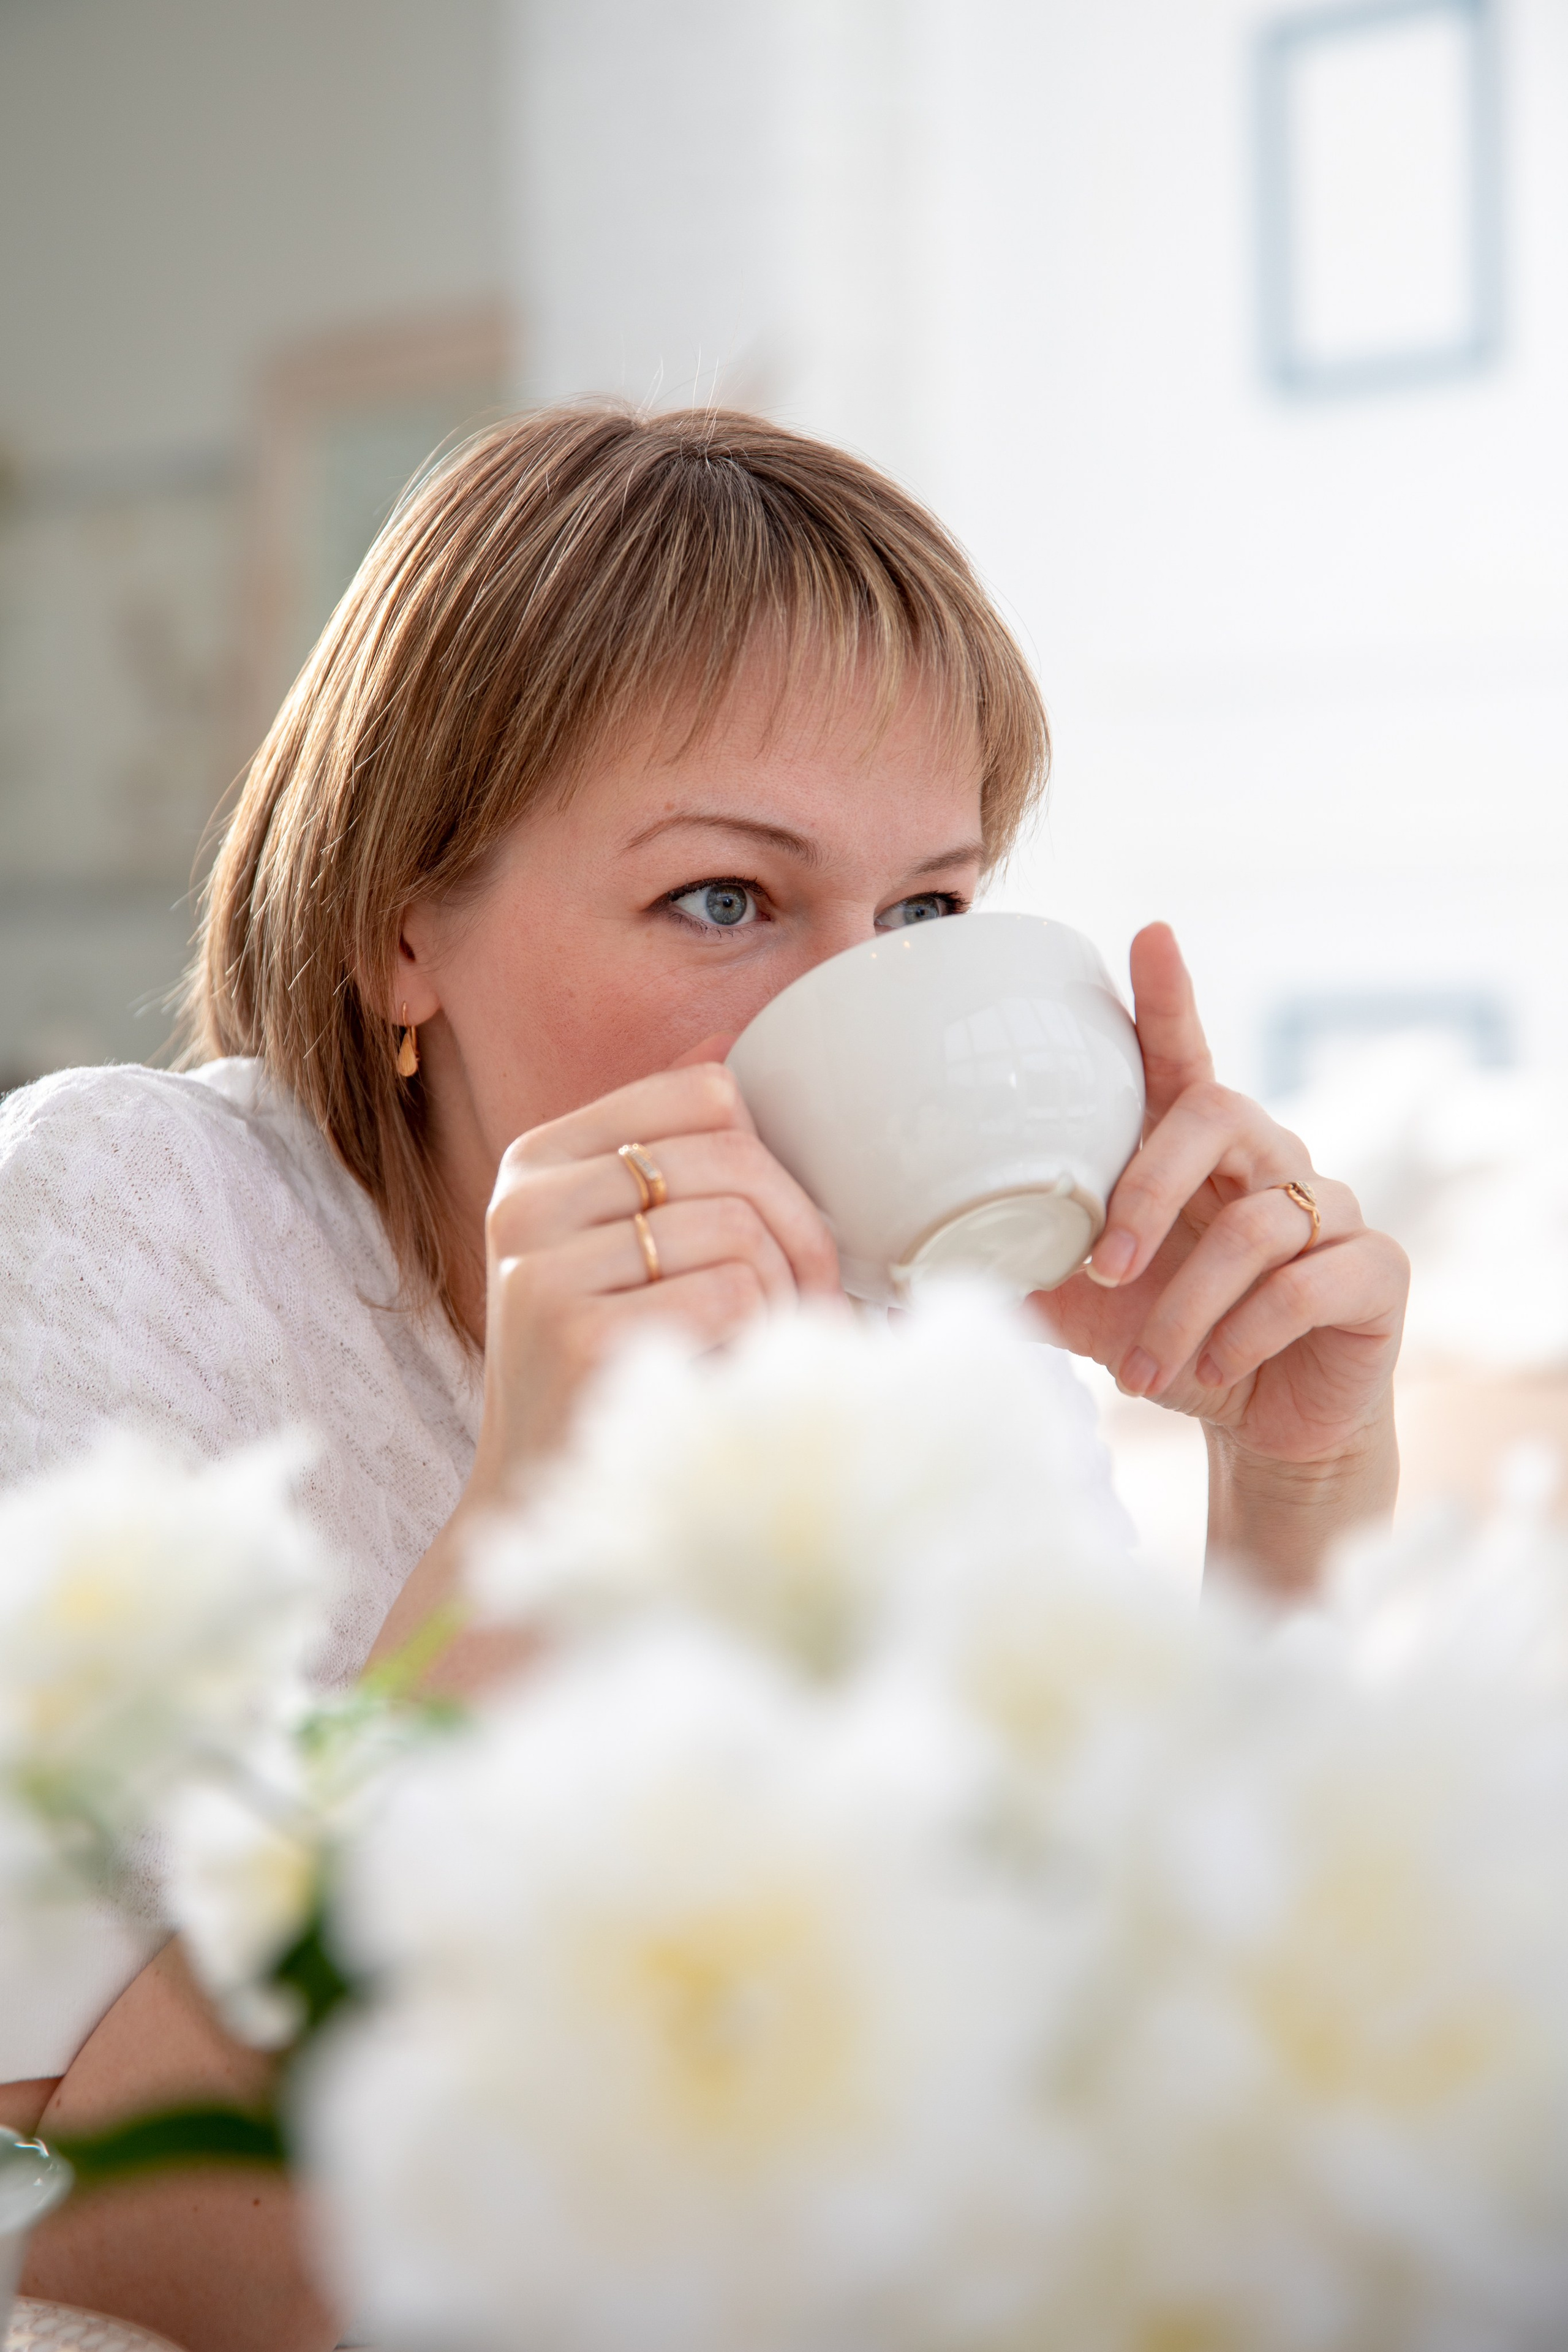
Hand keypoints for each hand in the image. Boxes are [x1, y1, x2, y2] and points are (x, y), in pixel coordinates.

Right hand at [470, 1043, 840, 1491]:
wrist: (545, 1492)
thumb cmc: (604, 1366)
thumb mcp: (614, 1247)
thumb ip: (669, 1165)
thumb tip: (734, 1048)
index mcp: (541, 1160)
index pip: (704, 1092)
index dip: (771, 1159)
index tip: (781, 1229)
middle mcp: (529, 1201)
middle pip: (733, 1157)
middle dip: (800, 1235)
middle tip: (812, 1300)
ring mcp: (545, 1268)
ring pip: (738, 1226)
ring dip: (780, 1297)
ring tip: (760, 1344)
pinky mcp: (579, 1336)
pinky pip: (730, 1292)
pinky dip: (757, 1336)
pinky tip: (728, 1370)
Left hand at [1034, 925, 1408, 1484]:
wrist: (1264, 1430)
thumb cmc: (1176, 1344)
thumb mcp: (1085, 1309)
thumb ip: (1025, 1271)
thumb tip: (909, 1264)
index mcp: (1199, 1155)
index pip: (1185, 1058)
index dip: (1169, 999)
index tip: (1150, 937)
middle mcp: (1271, 1161)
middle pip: (1219, 1114)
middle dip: (1149, 1192)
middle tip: (1105, 1268)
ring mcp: (1331, 1211)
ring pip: (1255, 1229)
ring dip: (1183, 1310)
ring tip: (1142, 1371)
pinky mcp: (1376, 1270)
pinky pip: (1306, 1286)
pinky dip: (1244, 1336)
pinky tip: (1213, 1370)